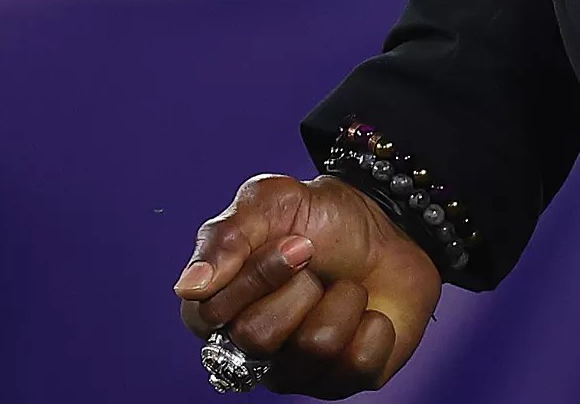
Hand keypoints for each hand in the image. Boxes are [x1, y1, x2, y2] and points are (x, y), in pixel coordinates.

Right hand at [177, 173, 442, 397]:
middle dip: (302, 286)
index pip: (210, 315)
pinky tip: (369, 312)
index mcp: (222, 304)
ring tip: (344, 286)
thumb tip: (190, 286)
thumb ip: (227, 235)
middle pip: (257, 338)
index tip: (296, 241)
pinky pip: (356, 365)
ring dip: (343, 301)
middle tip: (317, 262)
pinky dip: (374, 327)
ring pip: (313, 349)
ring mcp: (295, 368)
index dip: (258, 276)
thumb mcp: (273, 200)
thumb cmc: (324, 219)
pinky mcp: (341, 380)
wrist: (389, 228)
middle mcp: (250, 346)